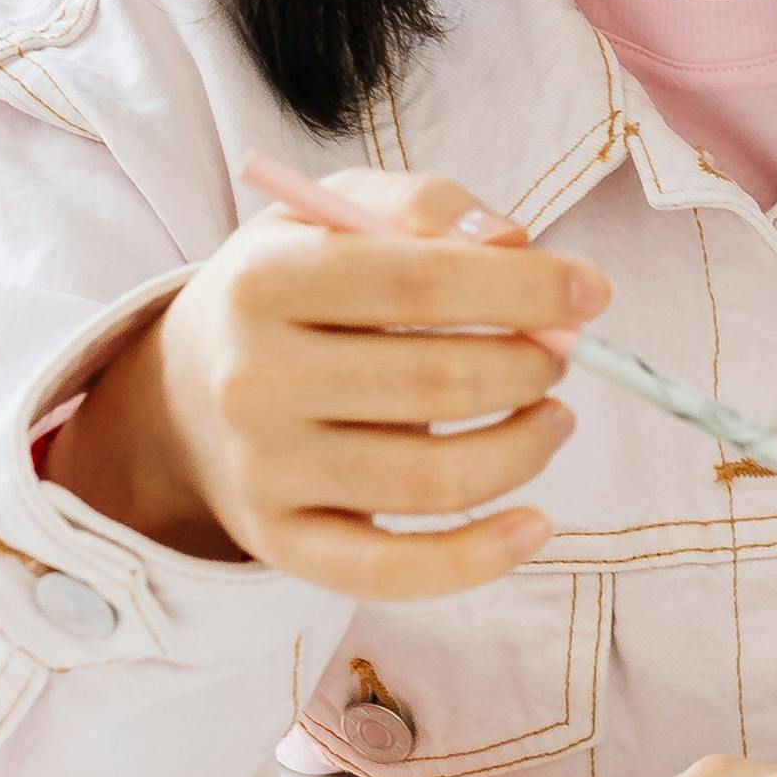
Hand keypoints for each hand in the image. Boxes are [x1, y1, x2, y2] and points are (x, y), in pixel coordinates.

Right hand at [47, 167, 602, 597]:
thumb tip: (514, 244)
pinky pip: (392, 571)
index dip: (528, 289)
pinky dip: (479, 558)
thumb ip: (425, 205)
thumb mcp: (334, 211)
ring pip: (434, 478)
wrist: (183, 391)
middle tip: (559, 355)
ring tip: (550, 415)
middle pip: (440, 382)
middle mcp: (256, 379)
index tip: (592, 295)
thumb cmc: (290, 288)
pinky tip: (536, 524)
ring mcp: (265, 470)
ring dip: (525, 446)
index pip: (425, 282)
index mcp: (266, 280)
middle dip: (532, 365)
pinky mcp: (282, 543)